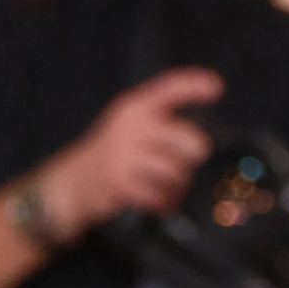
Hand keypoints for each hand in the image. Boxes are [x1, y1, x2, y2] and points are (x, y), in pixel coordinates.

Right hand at [53, 67, 221, 229]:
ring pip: (175, 171)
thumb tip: (200, 138)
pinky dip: (166, 201)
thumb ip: (157, 121)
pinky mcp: (122, 184)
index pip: (169, 87)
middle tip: (194, 157)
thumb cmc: (108, 154)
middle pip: (185, 139)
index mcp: (133, 107)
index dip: (195, 85)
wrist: (71, 184)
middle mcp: (130, 127)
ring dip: (179, 182)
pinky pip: (159, 195)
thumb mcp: (126, 125)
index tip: (217, 89)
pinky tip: (162, 201)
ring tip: (171, 184)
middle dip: (195, 152)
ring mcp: (125, 157)